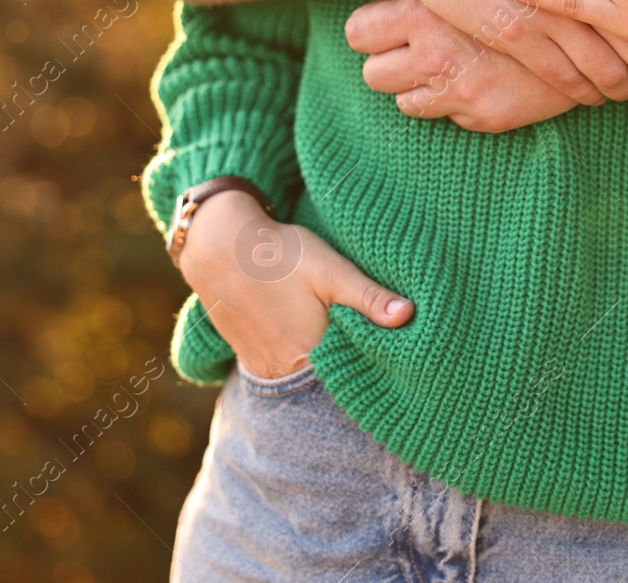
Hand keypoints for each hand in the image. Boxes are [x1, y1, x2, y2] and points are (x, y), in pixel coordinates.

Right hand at [177, 191, 413, 378]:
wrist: (218, 245)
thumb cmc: (280, 253)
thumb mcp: (331, 269)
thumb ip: (369, 296)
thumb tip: (409, 315)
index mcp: (310, 355)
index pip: (353, 377)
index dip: (374, 368)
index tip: (393, 357)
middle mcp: (284, 372)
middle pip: (328, 383)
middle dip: (350, 370)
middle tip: (370, 349)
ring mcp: (263, 369)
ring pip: (304, 379)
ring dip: (324, 367)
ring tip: (340, 344)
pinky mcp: (249, 359)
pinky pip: (282, 372)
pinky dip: (300, 363)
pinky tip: (309, 340)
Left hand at [346, 0, 583, 131]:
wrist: (588, 17)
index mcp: (425, 12)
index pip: (359, 33)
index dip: (369, 31)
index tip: (382, 28)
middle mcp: (435, 54)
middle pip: (373, 74)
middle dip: (388, 63)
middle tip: (409, 50)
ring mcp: (460, 89)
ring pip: (404, 102)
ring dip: (419, 87)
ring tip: (446, 64)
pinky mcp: (486, 115)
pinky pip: (447, 118)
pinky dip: (456, 103)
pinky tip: (479, 78)